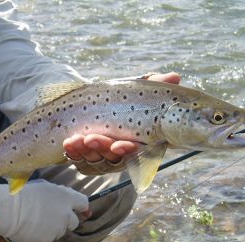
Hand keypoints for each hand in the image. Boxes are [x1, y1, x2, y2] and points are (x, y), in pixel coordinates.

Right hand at [0, 181, 88, 241]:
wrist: (12, 210)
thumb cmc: (27, 193)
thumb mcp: (47, 187)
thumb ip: (60, 194)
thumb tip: (64, 198)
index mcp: (67, 198)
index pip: (83, 203)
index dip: (83, 207)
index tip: (84, 211)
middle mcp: (67, 214)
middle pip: (74, 222)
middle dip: (67, 221)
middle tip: (55, 218)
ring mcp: (58, 228)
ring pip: (60, 231)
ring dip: (54, 228)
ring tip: (38, 222)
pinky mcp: (48, 239)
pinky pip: (48, 239)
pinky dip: (42, 236)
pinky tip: (32, 229)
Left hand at [63, 72, 180, 171]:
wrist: (87, 99)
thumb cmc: (117, 97)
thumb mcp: (134, 88)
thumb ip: (154, 84)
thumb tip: (175, 77)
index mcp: (137, 140)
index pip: (137, 151)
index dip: (129, 150)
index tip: (120, 144)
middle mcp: (120, 152)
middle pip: (115, 159)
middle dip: (104, 150)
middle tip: (92, 139)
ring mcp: (102, 157)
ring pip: (96, 161)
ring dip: (86, 152)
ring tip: (77, 139)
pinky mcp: (85, 158)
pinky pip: (80, 161)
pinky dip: (75, 153)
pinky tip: (69, 143)